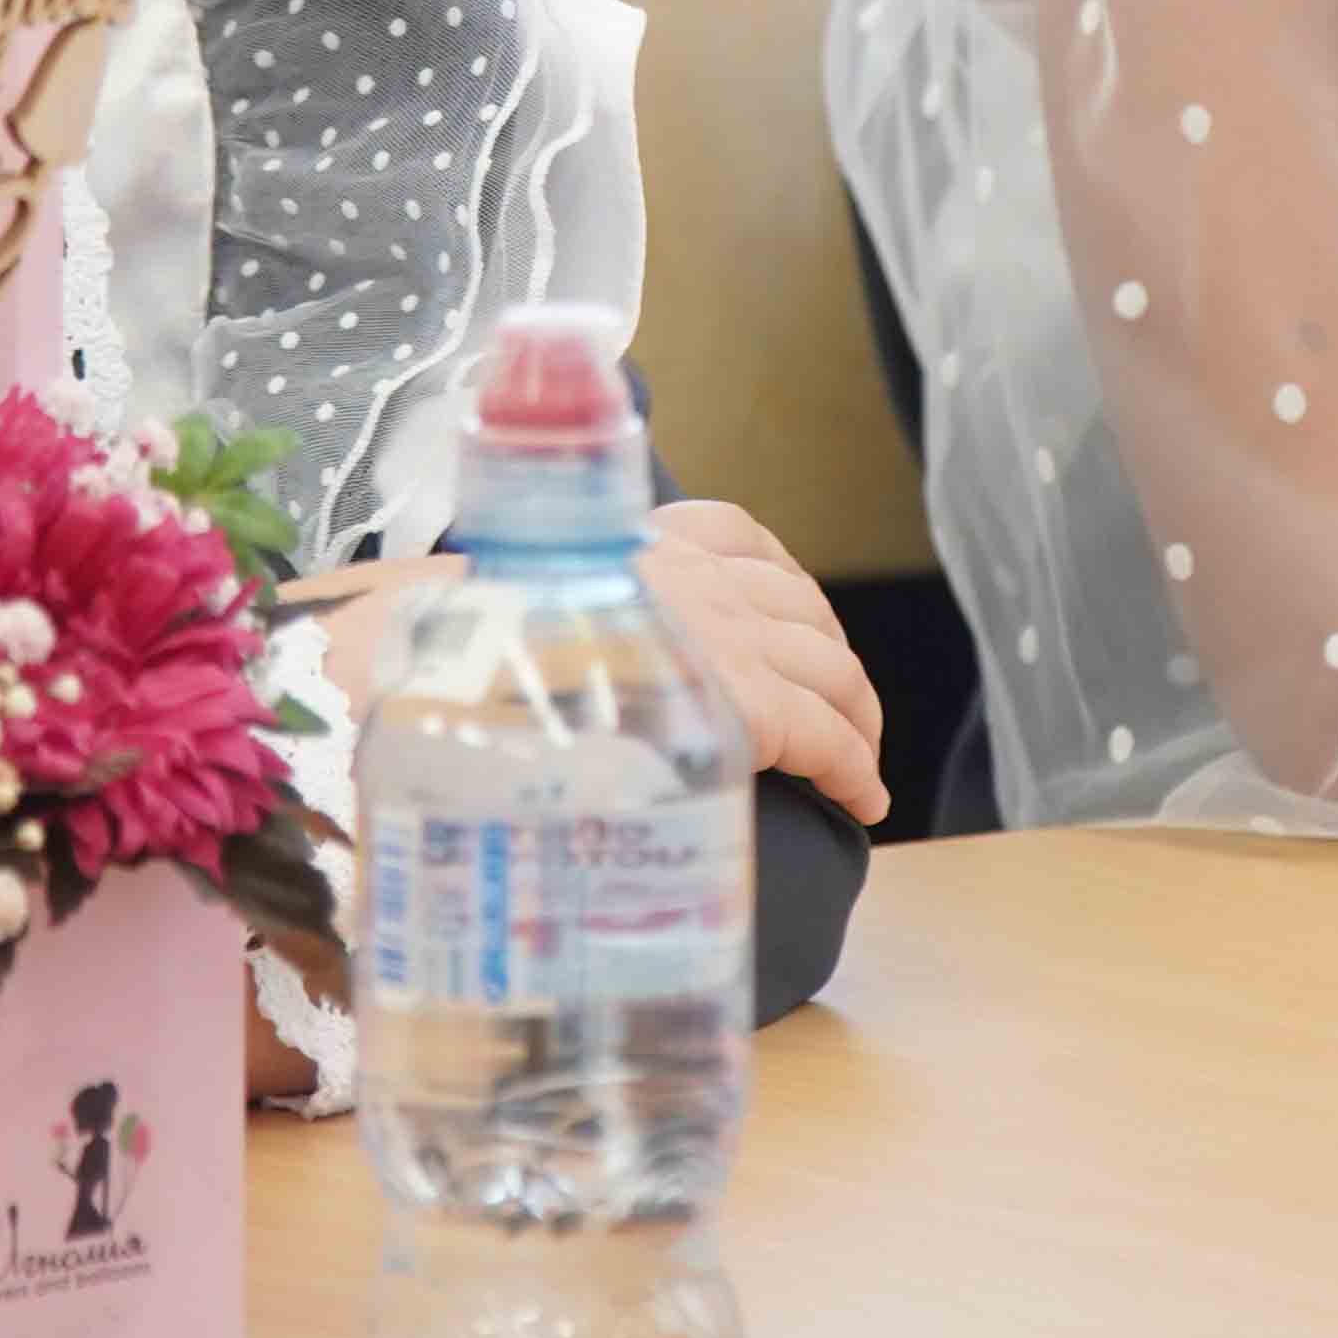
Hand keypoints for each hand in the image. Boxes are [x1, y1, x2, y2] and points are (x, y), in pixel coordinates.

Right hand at [290, 507, 891, 826]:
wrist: (474, 676)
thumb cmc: (472, 650)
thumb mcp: (516, 604)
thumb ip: (549, 612)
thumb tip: (510, 657)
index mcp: (645, 543)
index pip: (739, 538)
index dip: (780, 584)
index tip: (794, 622)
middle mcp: (701, 579)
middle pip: (802, 607)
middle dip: (829, 654)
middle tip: (838, 704)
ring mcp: (733, 637)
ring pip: (831, 667)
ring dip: (856, 712)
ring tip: (858, 755)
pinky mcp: (753, 704)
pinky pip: (830, 735)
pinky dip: (857, 765)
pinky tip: (864, 799)